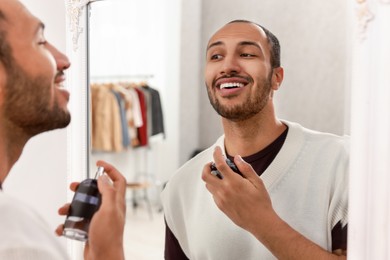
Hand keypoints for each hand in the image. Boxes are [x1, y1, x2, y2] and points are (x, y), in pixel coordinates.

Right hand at [56, 160, 126, 259]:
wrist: (103, 258)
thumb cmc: (108, 236)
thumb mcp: (108, 210)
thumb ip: (108, 192)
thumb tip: (104, 177)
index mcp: (116, 202)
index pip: (118, 180)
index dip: (110, 169)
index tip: (98, 163)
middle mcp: (109, 208)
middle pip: (97, 191)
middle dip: (84, 187)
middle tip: (74, 186)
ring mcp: (99, 218)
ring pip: (84, 206)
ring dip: (71, 207)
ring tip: (62, 210)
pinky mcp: (90, 228)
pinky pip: (76, 222)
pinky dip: (67, 223)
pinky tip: (62, 227)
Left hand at [202, 147, 345, 258]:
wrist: (260, 222)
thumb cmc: (261, 202)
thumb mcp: (257, 182)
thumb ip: (245, 168)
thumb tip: (236, 158)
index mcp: (234, 182)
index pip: (219, 164)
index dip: (216, 154)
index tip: (217, 149)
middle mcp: (224, 190)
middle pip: (205, 175)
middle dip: (207, 166)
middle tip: (212, 163)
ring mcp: (221, 199)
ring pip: (208, 185)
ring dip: (211, 177)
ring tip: (221, 175)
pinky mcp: (220, 206)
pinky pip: (213, 194)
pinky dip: (216, 187)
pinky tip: (226, 187)